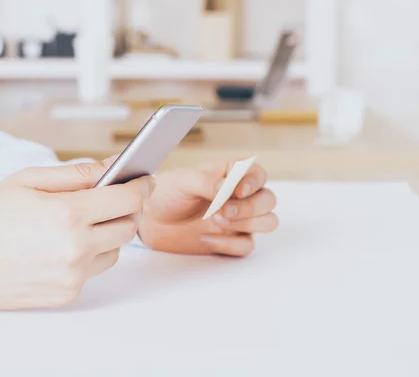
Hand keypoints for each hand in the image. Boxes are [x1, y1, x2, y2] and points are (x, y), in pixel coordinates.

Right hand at [0, 160, 153, 309]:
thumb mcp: (30, 179)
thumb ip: (78, 172)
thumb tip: (116, 165)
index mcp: (69, 213)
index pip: (129, 198)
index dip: (142, 185)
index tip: (144, 178)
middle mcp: (77, 247)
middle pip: (130, 225)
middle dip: (126, 208)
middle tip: (111, 198)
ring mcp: (74, 274)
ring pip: (116, 249)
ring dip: (108, 233)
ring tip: (80, 223)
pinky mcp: (67, 293)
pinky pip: (95, 269)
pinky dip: (90, 255)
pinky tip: (64, 246)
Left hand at [138, 159, 276, 256]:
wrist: (151, 219)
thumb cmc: (167, 192)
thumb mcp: (183, 182)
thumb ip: (207, 183)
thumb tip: (226, 189)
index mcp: (231, 174)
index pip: (257, 173)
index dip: (254, 182)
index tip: (238, 191)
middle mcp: (240, 196)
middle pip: (268, 200)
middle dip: (250, 207)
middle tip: (222, 212)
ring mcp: (239, 219)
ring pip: (267, 222)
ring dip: (248, 223)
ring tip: (216, 221)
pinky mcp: (231, 240)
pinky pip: (247, 245)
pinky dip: (229, 244)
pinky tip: (206, 238)